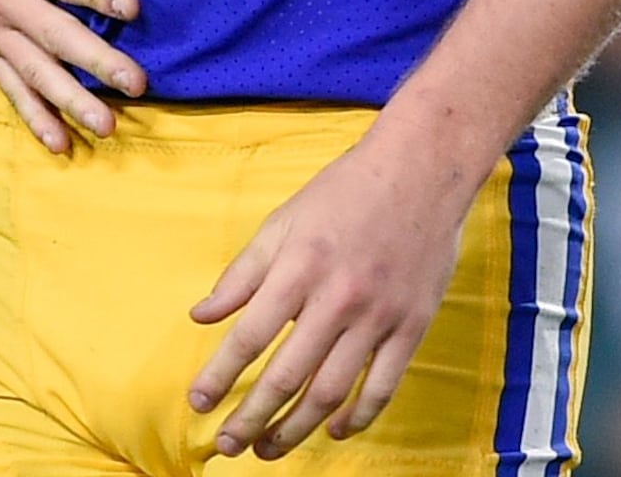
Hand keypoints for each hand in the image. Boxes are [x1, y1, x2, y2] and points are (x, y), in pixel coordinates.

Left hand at [187, 124, 484, 457]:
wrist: (421, 170)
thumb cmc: (345, 191)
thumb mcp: (283, 222)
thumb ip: (242, 273)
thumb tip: (201, 315)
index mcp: (298, 268)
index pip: (249, 337)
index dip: (220, 376)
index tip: (199, 403)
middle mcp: (337, 298)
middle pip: (287, 376)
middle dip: (251, 418)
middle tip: (227, 445)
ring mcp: (378, 316)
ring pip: (331, 391)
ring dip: (296, 428)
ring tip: (269, 449)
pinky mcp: (412, 326)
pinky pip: (383, 385)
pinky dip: (359, 417)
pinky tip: (336, 431)